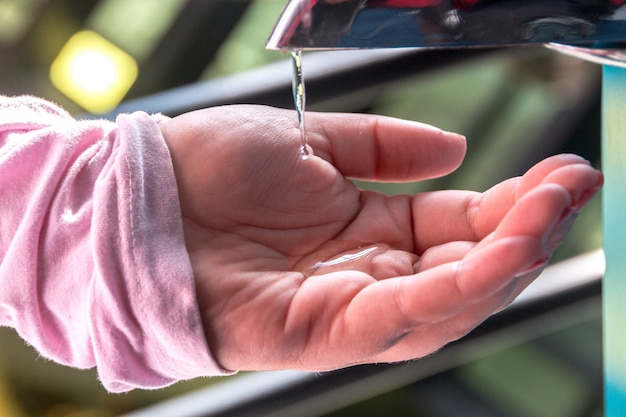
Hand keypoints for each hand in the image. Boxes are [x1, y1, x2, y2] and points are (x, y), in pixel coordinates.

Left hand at [161, 105, 601, 371]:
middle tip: (572, 189)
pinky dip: (457, 289)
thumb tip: (454, 149)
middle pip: (465, 268)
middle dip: (525, 231)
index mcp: (370, 230)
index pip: (459, 227)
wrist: (147, 198)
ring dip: (505, 259)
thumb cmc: (215, 171)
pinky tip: (501, 253)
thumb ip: (384, 149)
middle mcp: (368, 273)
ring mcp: (350, 307)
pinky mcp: (325, 332)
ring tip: (550, 214)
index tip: (558, 175)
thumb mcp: (312, 144)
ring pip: (449, 300)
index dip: (511, 205)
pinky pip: (404, 316)